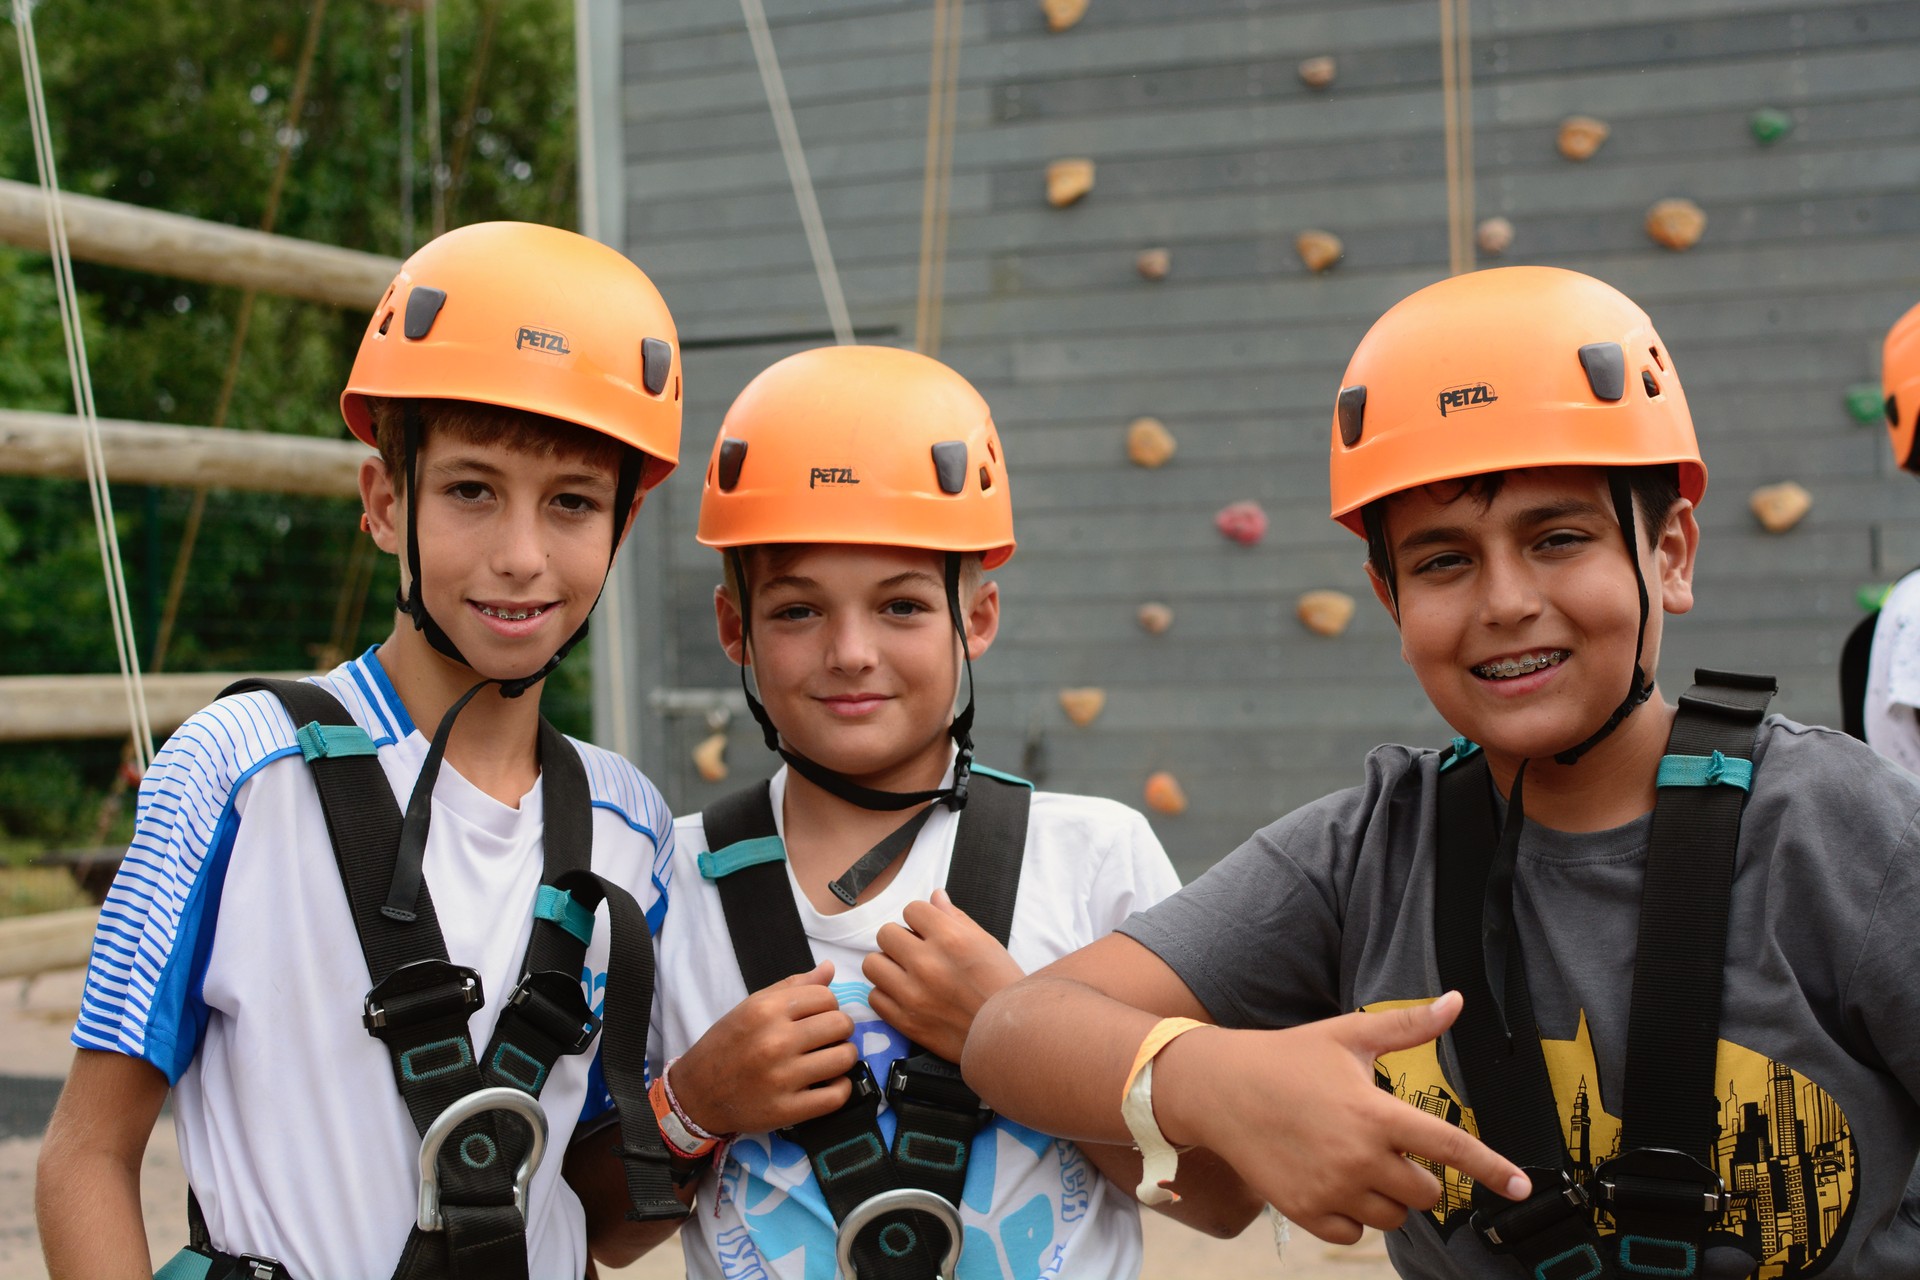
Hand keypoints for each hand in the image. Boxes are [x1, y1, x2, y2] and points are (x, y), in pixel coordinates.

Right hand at [670, 961, 858, 1135]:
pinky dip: (841, 1088)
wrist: (697, 1093)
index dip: (828, 1005)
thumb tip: (830, 968)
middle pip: (840, 1024)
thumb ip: (792, 987)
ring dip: (843, 1056)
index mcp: (766, 1011)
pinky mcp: (787, 1110)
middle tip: (827, 1038)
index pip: (826, 997)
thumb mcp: (751, 1007)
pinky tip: (830, 1083)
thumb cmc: (727, 1045)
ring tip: (830, 1059)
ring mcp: (782, 1078)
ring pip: (844, 1057)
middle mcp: (775, 1041)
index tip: (818, 1017)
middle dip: (840, 1029)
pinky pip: (836, 1096)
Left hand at [863, 889, 1025, 1062]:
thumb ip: (956, 918)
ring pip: (872, 963)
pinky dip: (887, 994)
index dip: (920, 918)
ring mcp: (913, 994)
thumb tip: (935, 896)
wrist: (1008, 1036)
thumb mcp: (987, 944)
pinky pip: (874, 996)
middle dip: (900, 938)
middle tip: (915, 951)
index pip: (912, 909)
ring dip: (887, 965)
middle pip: (885, 934)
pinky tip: (905, 994)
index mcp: (951, 939)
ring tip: (905, 973)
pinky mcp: (905, 1021)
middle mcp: (928, 964)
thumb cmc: (1003, 987)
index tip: (927, 930)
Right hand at [1158, 993, 1529, 1244]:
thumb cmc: (1286, 1058)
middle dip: (1417, 1174)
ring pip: (1393, 1217)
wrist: (1218, 1089)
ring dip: (1388, 1197)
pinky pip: (1355, 1233)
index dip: (1491, 1168)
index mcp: (1375, 1113)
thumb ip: (1407, 1027)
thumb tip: (1456, 1002)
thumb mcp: (1346, 1035)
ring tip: (1356, 1162)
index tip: (1521, 1188)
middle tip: (1385, 1147)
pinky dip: (1354, 1215)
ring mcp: (1331, 1189)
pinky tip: (1334, 1182)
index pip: (1449, 1147)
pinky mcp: (1306, 1211)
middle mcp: (1358, 1158)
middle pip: (1425, 1194)